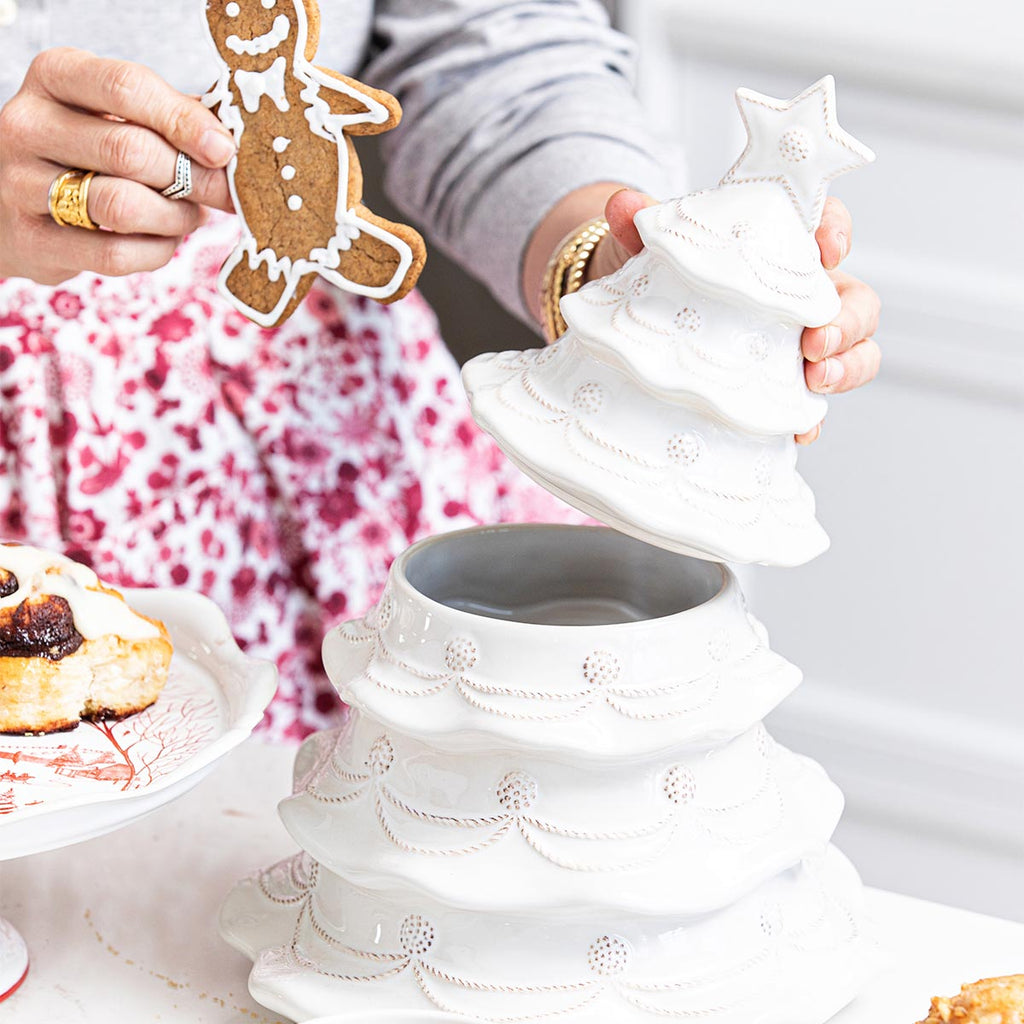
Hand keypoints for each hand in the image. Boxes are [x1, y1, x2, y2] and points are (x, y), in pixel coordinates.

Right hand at [0, 48, 235, 285]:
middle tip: (220, 193)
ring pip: (122, 205)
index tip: (223, 150)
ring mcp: (20, 184)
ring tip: (188, 215)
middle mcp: (28, 124)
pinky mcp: (32, 241)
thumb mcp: (119, 116)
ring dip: (175, 217)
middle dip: (191, 178)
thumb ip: (171, 119)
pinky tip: (162, 240)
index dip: (184, 121)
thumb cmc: (88, 152)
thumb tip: (229, 145)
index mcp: (56, 77)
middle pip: (130, 151)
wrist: (15, 203)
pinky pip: (114, 254)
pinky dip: (156, 251)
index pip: (126, 88)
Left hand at [600, 190, 880, 444]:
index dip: (837, 231)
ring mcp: (798, 342)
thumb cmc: (659, 270)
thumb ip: (641, 223)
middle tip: (816, 341)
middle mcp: (803, 294)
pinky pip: (812, 403)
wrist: (636, 316)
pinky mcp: (782, 386)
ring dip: (846, 367)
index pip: (826, 224)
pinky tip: (799, 430)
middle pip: (856, 299)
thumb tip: (623, 205)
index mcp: (782, 245)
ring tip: (817, 381)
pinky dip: (810, 417)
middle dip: (848, 320)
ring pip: (853, 351)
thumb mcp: (648, 244)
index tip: (827, 248)